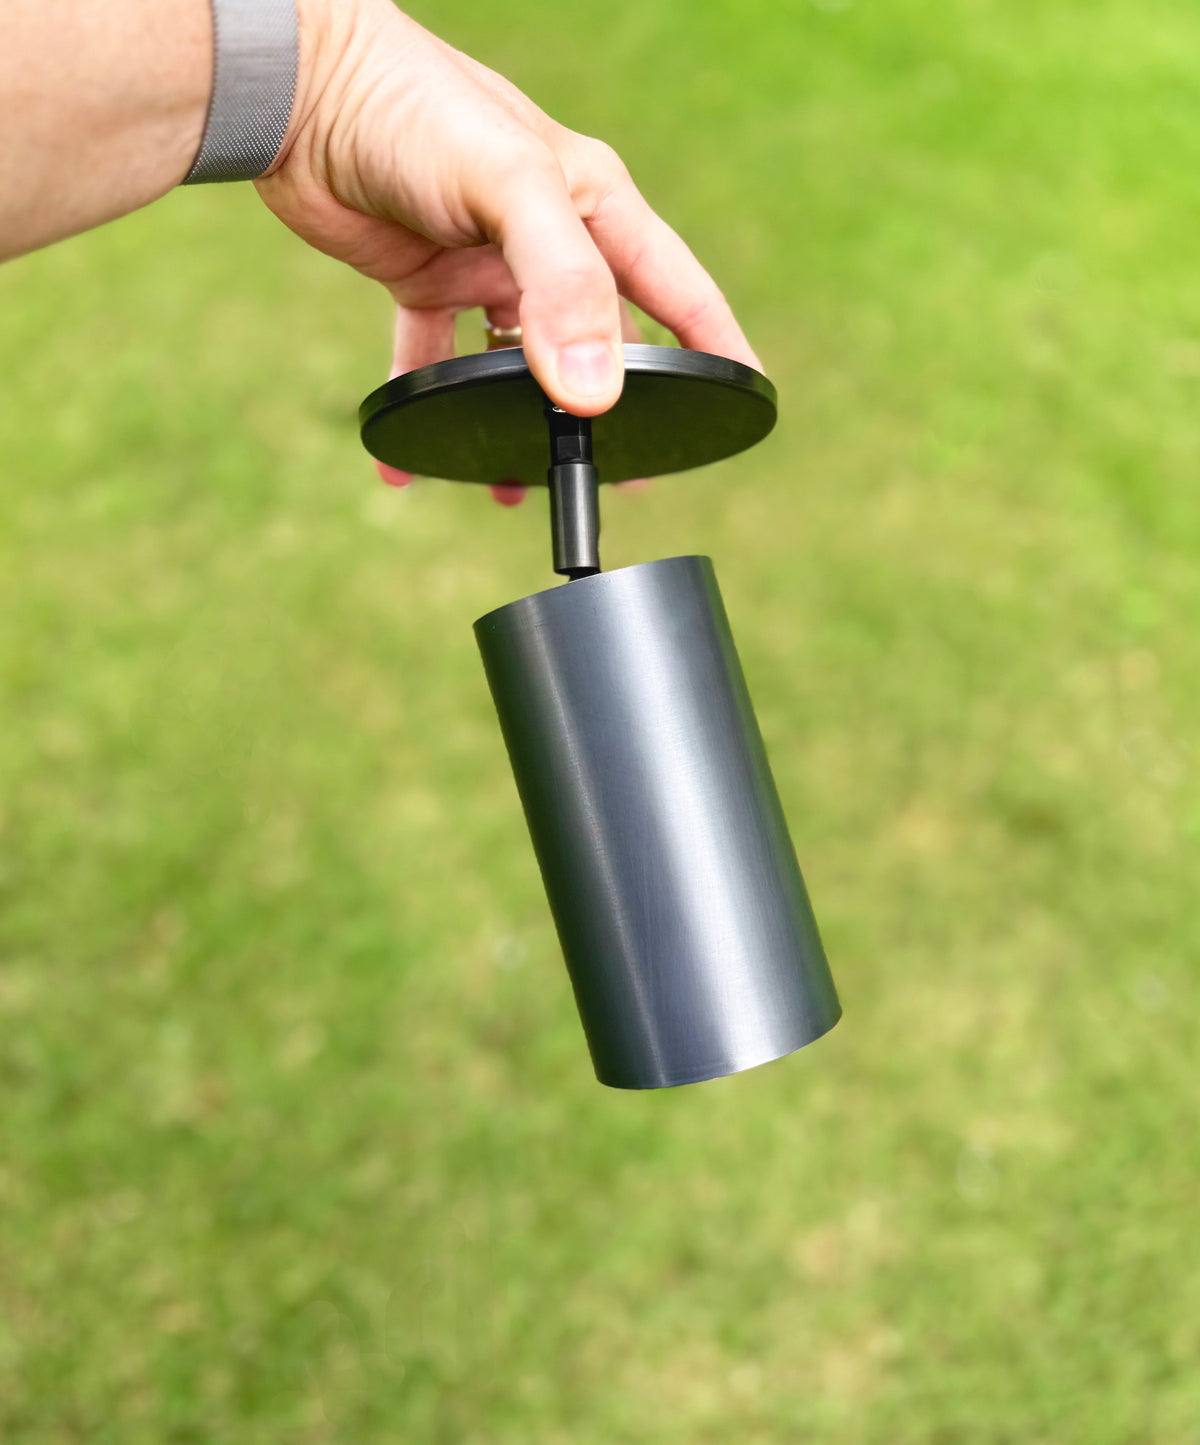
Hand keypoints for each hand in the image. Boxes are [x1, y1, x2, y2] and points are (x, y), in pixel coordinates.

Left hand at [256, 0, 758, 493]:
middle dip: (614, 405)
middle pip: (600, 336)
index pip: (677, 288)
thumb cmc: (413, 109)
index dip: (716, 345)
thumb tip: (596, 392)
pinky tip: (409, 462)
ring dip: (522, 421)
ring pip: (522, 361)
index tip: (747, 401)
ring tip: (518, 483)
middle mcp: (550, 236)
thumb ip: (562, 286)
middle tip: (621, 472)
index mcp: (594, 204)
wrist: (296, 86)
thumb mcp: (509, 190)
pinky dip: (427, 406)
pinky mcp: (427, 277)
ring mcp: (489, 261)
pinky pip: (435, 358)